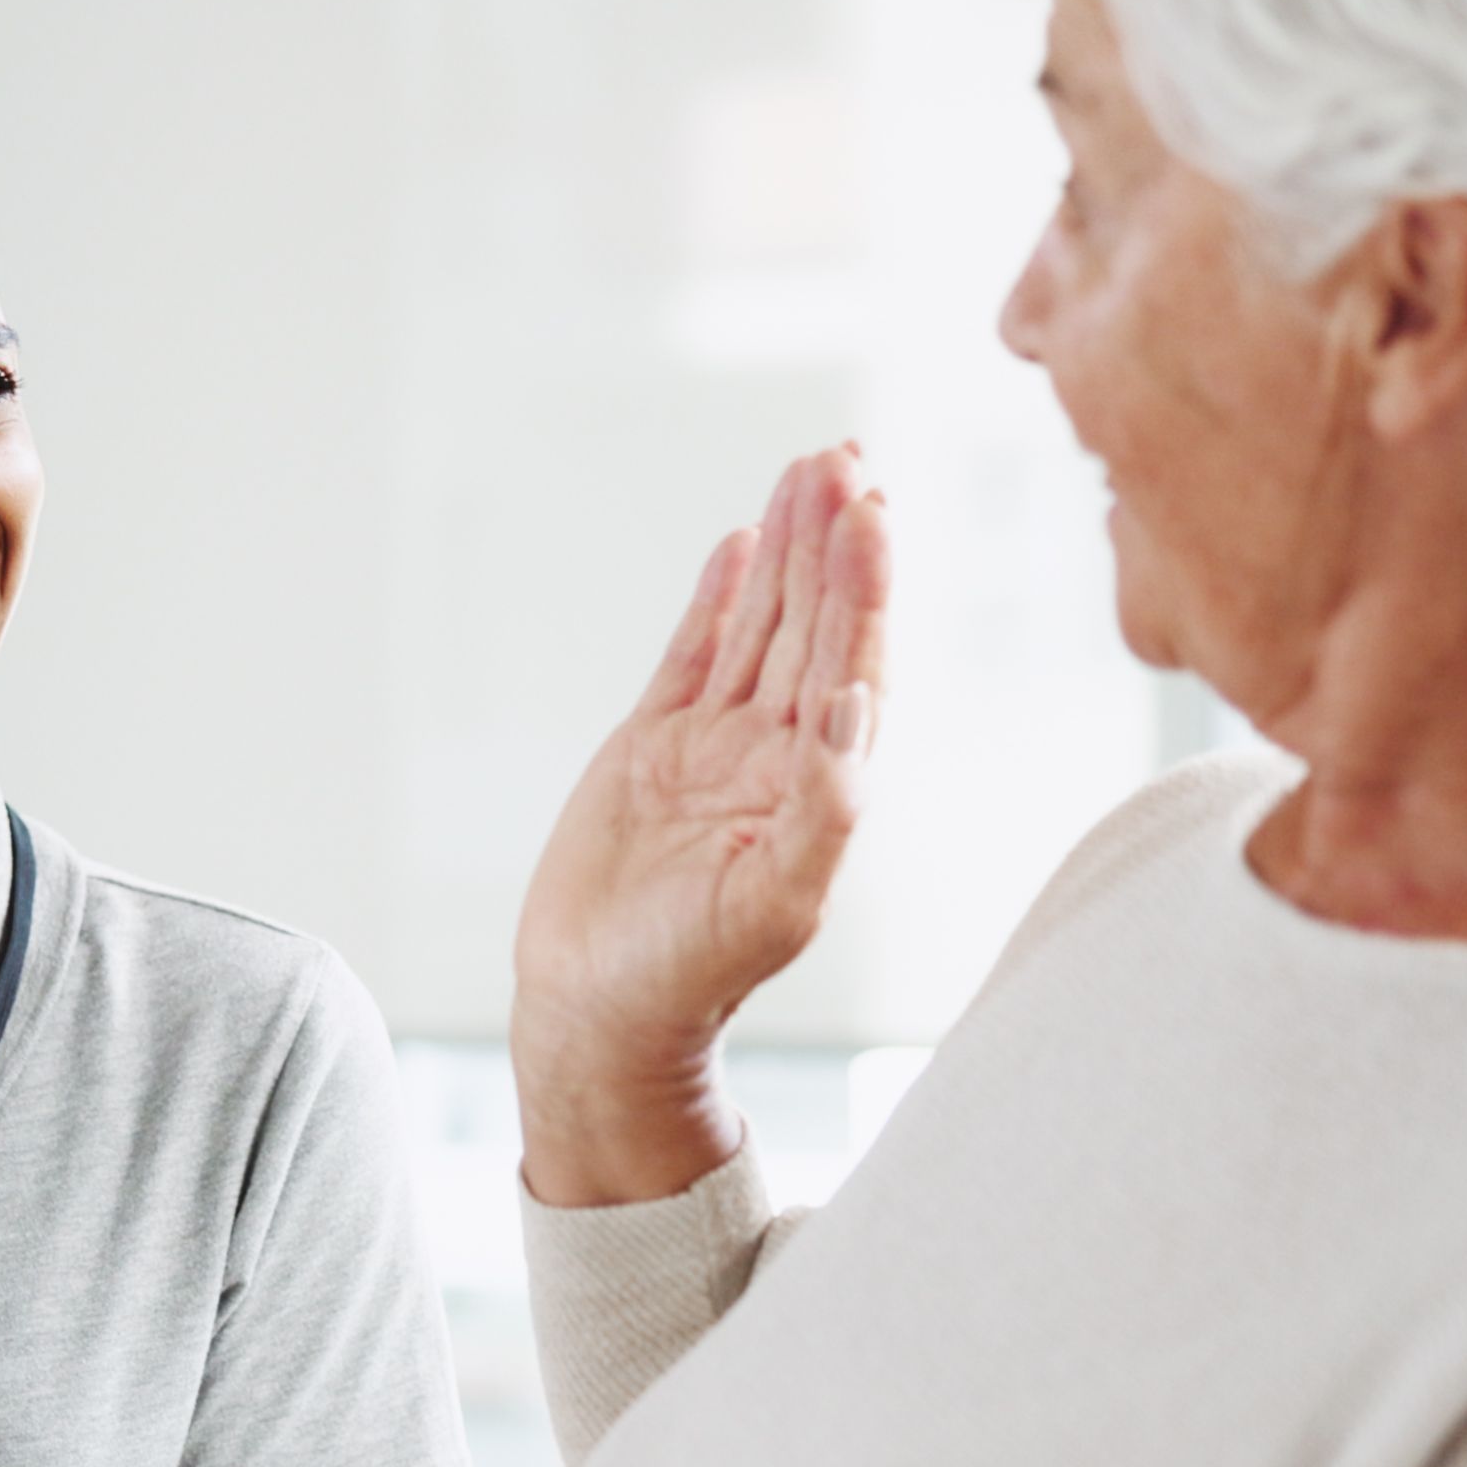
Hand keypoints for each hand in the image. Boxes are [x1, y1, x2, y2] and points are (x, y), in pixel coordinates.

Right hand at [514, 449, 890, 1206]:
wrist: (598, 1011)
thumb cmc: (689, 975)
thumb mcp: (773, 900)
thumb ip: (825, 805)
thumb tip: (855, 705)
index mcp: (818, 784)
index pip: (853, 662)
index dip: (863, 587)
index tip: (868, 513)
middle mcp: (775, 755)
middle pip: (815, 625)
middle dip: (832, 541)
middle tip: (844, 456)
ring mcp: (714, 748)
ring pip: (761, 625)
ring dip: (786, 550)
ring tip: (806, 471)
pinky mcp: (652, 750)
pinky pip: (694, 655)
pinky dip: (717, 599)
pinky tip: (740, 543)